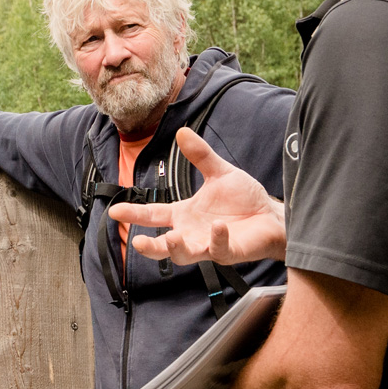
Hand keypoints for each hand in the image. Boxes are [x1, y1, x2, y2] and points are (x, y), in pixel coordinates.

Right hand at [107, 128, 286, 265]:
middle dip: (149, 247)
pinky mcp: (228, 252)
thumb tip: (182, 132)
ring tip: (172, 238)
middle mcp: (191, 233)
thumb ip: (200, 156)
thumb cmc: (245, 198)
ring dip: (176, 249)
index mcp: (184, 215)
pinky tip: (218, 226)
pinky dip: (216, 239)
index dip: (134, 214)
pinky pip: (217, 250)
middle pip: (162, 246)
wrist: (272, 214)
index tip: (115, 211)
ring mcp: (208, 245)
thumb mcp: (220, 172)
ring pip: (184, 256)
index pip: (153, 215)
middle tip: (137, 242)